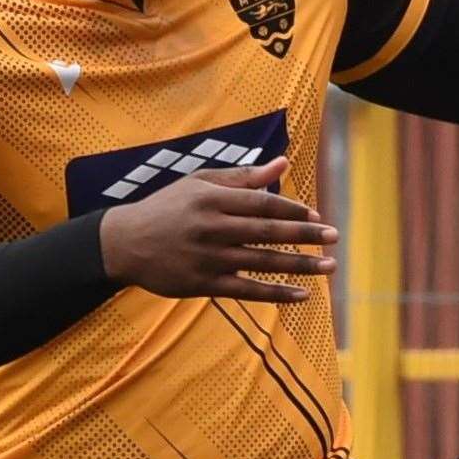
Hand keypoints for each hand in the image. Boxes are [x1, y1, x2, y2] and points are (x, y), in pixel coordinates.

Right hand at [100, 156, 337, 301]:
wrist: (124, 243)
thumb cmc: (167, 207)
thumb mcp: (199, 183)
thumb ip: (243, 177)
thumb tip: (283, 163)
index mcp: (212, 198)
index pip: (261, 204)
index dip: (292, 210)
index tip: (317, 215)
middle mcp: (212, 228)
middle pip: (267, 232)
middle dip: (304, 235)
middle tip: (334, 237)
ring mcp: (208, 258)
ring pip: (262, 262)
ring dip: (299, 265)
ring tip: (329, 267)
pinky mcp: (203, 284)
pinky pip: (247, 290)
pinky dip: (276, 292)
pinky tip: (301, 294)